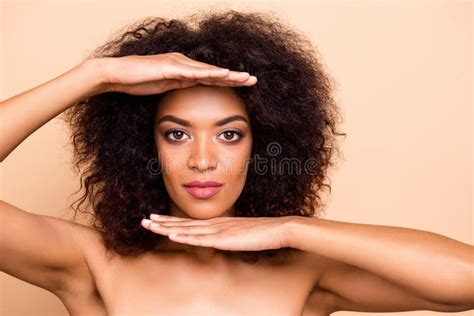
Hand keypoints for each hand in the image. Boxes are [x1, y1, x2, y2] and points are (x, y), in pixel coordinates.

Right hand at [96, 52, 256, 94]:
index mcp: (183, 71)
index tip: (244, 86)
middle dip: (234, 77)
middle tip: (253, 80)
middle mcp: (183, 64)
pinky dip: (208, 74)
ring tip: (244, 77)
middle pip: (214, 73)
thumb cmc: (137, 81)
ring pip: (207, 71)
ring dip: (227, 75)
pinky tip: (222, 75)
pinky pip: (192, 72)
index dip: (228, 82)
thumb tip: (190, 91)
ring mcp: (177, 64)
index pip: (210, 78)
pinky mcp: (169, 67)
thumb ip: (178, 87)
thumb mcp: (164, 87)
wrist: (116, 75)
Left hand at [141, 214, 295, 250]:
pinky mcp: (225, 238)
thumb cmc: (264, 232)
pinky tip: (171, 236)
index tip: (157, 219)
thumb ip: (230, 236)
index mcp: (218, 224)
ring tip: (150, 225)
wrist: (279, 228)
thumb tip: (221, 240)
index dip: (172, 221)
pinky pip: (201, 239)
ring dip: (167, 228)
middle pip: (184, 224)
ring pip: (187, 229)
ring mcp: (219, 230)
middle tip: (144, 220)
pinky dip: (184, 237)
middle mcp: (215, 225)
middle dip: (162, 222)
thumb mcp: (242, 234)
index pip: (190, 223)